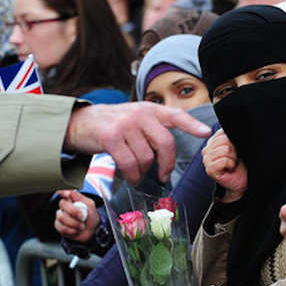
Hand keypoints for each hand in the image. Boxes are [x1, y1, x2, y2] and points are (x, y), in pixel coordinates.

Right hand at [54, 190, 99, 241]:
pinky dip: (72, 231)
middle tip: (82, 216)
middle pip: (62, 204)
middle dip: (74, 211)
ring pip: (61, 217)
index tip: (69, 195)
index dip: (64, 193)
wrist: (92, 230)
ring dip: (74, 223)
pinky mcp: (59, 227)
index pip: (63, 192)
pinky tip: (77, 230)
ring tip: (82, 226)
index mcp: (71, 199)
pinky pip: (62, 228)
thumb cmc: (90, 216)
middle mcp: (64, 207)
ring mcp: (60, 216)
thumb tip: (69, 192)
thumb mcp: (89, 205)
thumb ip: (79, 197)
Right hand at [65, 102, 211, 184]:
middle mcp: (139, 114)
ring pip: (146, 157)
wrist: (79, 122)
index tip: (206, 132)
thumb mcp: (134, 118)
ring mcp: (125, 124)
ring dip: (142, 172)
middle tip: (163, 176)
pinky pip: (129, 163)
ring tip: (136, 174)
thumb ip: (152, 128)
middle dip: (166, 165)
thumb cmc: (111, 125)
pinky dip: (132, 175)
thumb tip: (168, 154)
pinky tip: (130, 176)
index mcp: (149, 109)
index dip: (192, 125)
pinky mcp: (111, 137)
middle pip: (165, 143)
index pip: (176, 115)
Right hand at [201, 130, 246, 199]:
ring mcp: (206, 159)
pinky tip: (229, 169)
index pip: (223, 131)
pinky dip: (231, 164)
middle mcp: (207, 149)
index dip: (233, 140)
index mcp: (212, 141)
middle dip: (234, 150)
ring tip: (232, 164)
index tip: (235, 150)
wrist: (242, 181)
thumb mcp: (236, 145)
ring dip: (233, 158)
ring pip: (225, 149)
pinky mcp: (210, 169)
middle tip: (234, 159)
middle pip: (225, 140)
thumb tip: (233, 127)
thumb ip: (230, 134)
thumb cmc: (241, 163)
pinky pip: (224, 160)